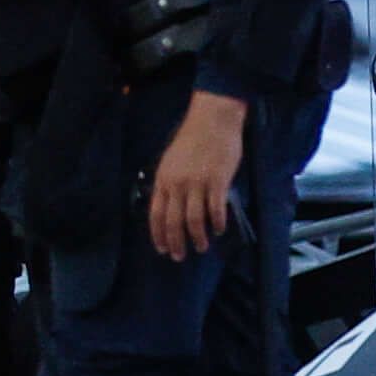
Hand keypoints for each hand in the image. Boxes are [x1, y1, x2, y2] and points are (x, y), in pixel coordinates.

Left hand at [144, 86, 253, 259]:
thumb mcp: (171, 160)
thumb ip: (169, 183)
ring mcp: (197, 183)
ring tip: (202, 247)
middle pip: (173, 221)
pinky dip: (217, 223)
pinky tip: (219, 229)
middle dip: (176, 243)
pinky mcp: (217, 181)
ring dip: (197, 238)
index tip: (162, 249)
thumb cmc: (193, 138)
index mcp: (163, 179)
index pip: (156, 214)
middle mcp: (177, 184)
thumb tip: (171, 206)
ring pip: (194, 220)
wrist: (212, 119)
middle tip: (180, 257)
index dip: (158, 234)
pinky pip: (215, 210)